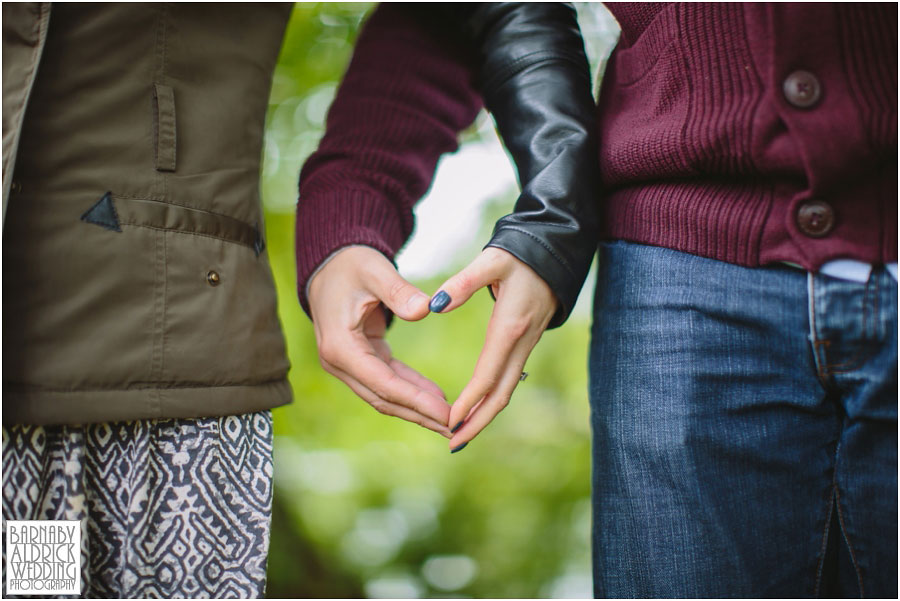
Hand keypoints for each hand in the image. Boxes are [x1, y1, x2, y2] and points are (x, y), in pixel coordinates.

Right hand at [308, 246, 450, 436]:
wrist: (330, 263)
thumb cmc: (352, 264)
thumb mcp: (375, 271)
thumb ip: (399, 292)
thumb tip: (426, 309)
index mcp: (340, 347)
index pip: (383, 384)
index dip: (416, 401)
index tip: (447, 413)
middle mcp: (339, 362)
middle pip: (384, 398)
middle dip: (420, 415)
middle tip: (457, 427)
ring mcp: (348, 364)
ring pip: (386, 395)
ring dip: (417, 408)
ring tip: (451, 420)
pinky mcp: (360, 359)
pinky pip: (388, 381)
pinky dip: (412, 390)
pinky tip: (437, 398)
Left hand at [429, 247, 557, 450]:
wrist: (557, 249)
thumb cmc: (521, 252)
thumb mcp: (491, 260)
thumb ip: (462, 282)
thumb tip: (435, 305)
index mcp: (510, 326)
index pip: (488, 374)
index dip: (469, 401)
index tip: (449, 422)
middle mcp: (521, 341)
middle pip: (501, 393)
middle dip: (478, 421)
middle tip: (452, 444)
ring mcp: (527, 344)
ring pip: (507, 388)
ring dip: (485, 414)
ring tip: (460, 434)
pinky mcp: (526, 341)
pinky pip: (509, 377)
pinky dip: (492, 397)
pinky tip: (477, 407)